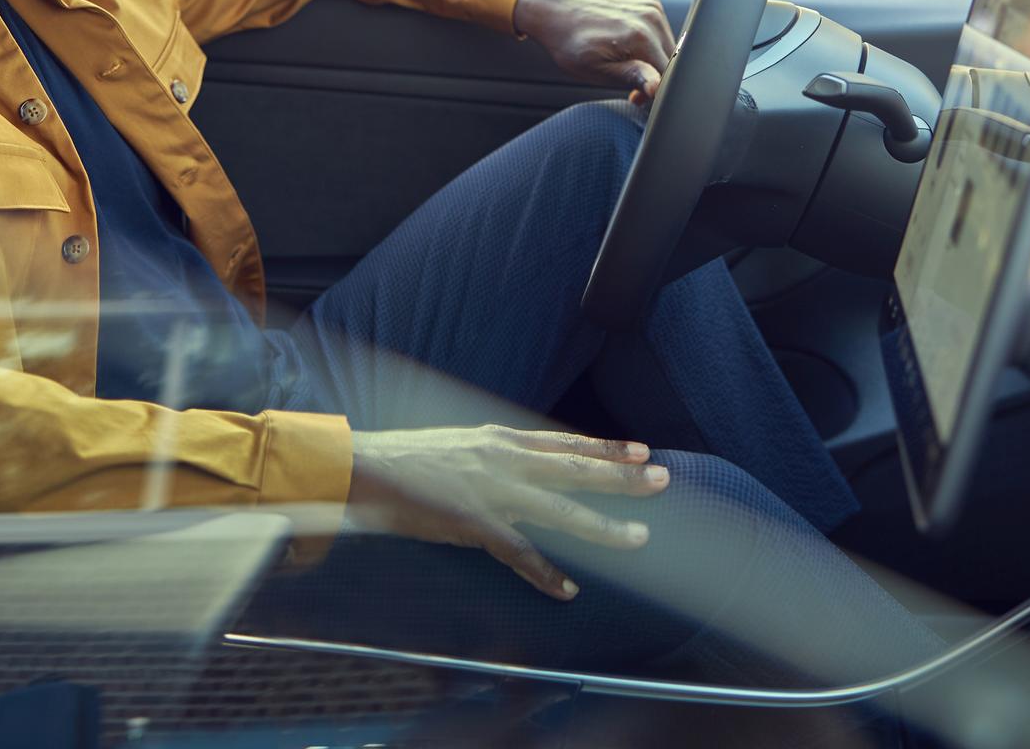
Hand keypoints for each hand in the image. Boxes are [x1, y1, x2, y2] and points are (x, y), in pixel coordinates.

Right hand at [347, 426, 669, 598]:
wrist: (366, 467)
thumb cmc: (408, 459)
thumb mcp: (460, 442)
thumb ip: (493, 453)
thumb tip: (517, 460)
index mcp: (501, 439)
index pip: (565, 442)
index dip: (605, 446)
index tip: (642, 449)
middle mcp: (505, 459)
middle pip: (577, 468)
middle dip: (622, 475)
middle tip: (663, 479)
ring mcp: (493, 491)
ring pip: (561, 510)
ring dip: (603, 527)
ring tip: (639, 539)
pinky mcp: (475, 523)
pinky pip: (519, 553)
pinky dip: (545, 574)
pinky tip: (568, 590)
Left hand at [511, 0, 677, 100]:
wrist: (557, 10)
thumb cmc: (571, 44)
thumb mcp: (596, 70)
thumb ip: (631, 77)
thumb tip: (656, 86)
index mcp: (641, 36)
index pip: (668, 75)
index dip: (655, 92)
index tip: (635, 97)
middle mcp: (651, 17)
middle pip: (671, 61)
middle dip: (655, 77)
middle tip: (627, 84)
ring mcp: (651, 6)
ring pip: (668, 47)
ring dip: (653, 60)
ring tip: (625, 63)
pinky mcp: (649, 2)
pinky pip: (661, 31)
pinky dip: (650, 43)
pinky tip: (628, 46)